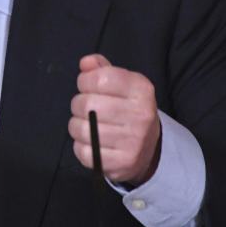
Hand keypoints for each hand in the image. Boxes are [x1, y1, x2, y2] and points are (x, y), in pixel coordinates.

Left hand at [68, 54, 161, 186]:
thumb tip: (86, 63)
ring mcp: (132, 142)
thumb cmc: (129, 109)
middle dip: (78, 103)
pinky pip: (85, 152)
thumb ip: (102, 69)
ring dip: (76, 125)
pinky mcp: (121, 163)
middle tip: (85, 107)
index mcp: (141, 90)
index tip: (86, 85)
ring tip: (86, 124)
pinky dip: (81, 146)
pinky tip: (91, 141)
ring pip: (82, 129)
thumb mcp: (123, 83)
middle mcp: (140, 115)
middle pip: (88, 105)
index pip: (100, 78)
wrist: (149, 148)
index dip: (85, 80)